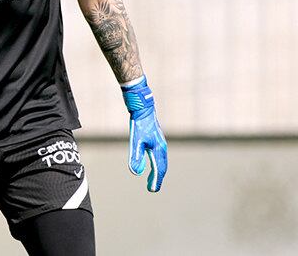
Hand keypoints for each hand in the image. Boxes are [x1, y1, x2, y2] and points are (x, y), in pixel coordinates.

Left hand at [121, 76, 167, 191]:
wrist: (143, 107)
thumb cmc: (139, 123)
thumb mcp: (136, 140)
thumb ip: (136, 156)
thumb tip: (136, 173)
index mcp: (159, 148)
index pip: (159, 169)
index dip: (156, 180)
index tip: (152, 190)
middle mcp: (162, 146)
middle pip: (162, 166)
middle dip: (157, 178)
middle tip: (152, 188)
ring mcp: (160, 142)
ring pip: (161, 160)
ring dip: (157, 171)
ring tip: (151, 179)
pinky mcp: (155, 138)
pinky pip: (158, 155)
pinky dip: (156, 163)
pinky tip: (150, 163)